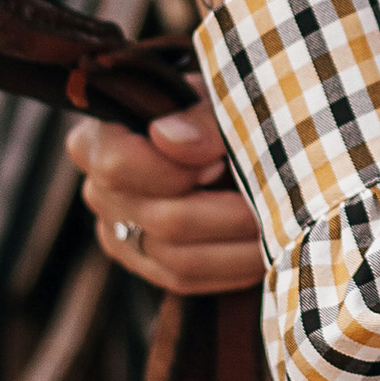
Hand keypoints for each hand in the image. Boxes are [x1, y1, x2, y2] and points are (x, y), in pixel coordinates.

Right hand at [68, 93, 265, 296]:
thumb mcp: (209, 100)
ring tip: (282, 228)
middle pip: (162, 220)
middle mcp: (99, 192)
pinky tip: (263, 251)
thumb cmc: (208, 112)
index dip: (174, 170)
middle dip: (228, 213)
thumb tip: (173, 140)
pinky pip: (185, 280)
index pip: (119, 167)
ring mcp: (117, 234)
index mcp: (97, 142)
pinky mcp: (144, 265)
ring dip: (240, 248)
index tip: (217, 163)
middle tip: (274, 200)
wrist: (209, 137)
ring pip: (179, 259)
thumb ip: (196, 118)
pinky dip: (232, 268)